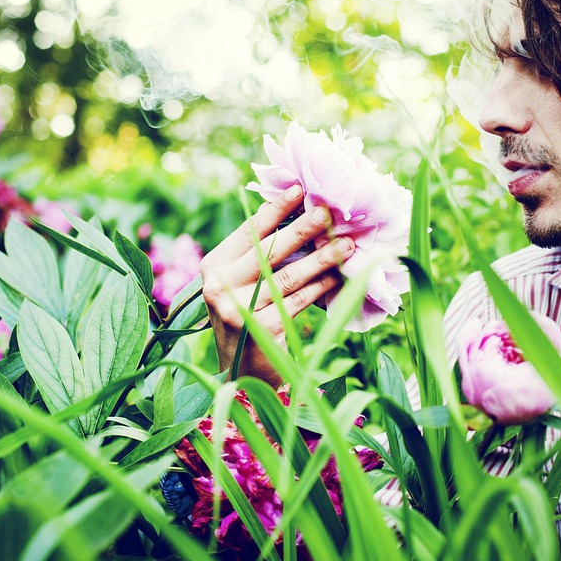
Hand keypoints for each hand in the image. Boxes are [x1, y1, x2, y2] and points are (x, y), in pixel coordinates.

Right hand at [200, 185, 355, 383]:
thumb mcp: (241, 282)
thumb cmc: (248, 316)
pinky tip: (337, 278)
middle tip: (329, 212)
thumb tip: (298, 213)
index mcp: (214, 265)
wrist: (241, 371)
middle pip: (269, 250)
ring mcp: (236, 308)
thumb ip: (259, 253)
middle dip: (303, 228)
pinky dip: (320, 288)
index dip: (276, 209)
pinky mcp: (258, 329)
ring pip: (287, 276)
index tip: (300, 189)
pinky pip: (297, 302)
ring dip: (321, 258)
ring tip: (346, 245)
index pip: (249, 230)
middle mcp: (219, 285)